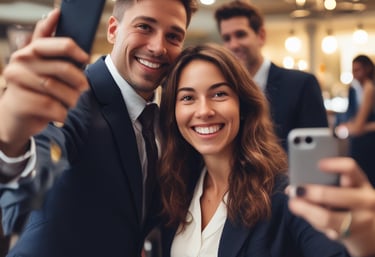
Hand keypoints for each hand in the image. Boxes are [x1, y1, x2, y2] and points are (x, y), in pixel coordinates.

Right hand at [0, 9, 88, 155]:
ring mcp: (18, 83)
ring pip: (60, 89)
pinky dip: (62, 113)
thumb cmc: (33, 93)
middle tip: (83, 88)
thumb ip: (50, 49)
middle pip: (62, 68)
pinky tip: (59, 114)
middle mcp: (19, 63)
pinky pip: (55, 107)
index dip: (67, 45)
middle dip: (78, 80)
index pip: (47, 41)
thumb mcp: (41, 72)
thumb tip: (58, 17)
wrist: (11, 122)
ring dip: (72, 99)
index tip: (83, 53)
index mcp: (27, 53)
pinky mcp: (21, 103)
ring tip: (70, 102)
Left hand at [287, 157, 374, 256]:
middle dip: (313, 193)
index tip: (319, 164)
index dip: (334, 165)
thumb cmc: (351, 204)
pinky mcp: (349, 235)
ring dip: (306, 210)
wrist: (372, 232)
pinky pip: (325, 229)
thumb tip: (291, 185)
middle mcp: (364, 200)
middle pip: (336, 195)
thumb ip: (324, 183)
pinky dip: (313, 222)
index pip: (351, 169)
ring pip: (327, 217)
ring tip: (293, 204)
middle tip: (296, 190)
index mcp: (360, 182)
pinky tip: (308, 215)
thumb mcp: (345, 189)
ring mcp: (359, 220)